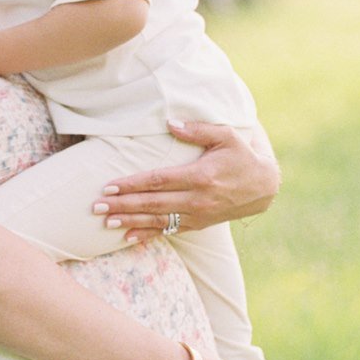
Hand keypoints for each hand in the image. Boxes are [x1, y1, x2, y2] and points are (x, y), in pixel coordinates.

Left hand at [96, 121, 279, 243]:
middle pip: (152, 203)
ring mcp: (198, 215)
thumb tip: (171, 122)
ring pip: (158, 220)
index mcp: (201, 176)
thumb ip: (199, 129)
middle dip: (123, 205)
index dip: (132, 184)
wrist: (264, 186)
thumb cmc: (242, 155)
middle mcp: (197, 199)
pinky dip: (148, 235)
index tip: (109, 185)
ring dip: (130, 222)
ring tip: (106, 222)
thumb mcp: (227, 136)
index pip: (158, 180)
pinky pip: (169, 231)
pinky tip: (129, 237)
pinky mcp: (198, 224)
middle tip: (96, 206)